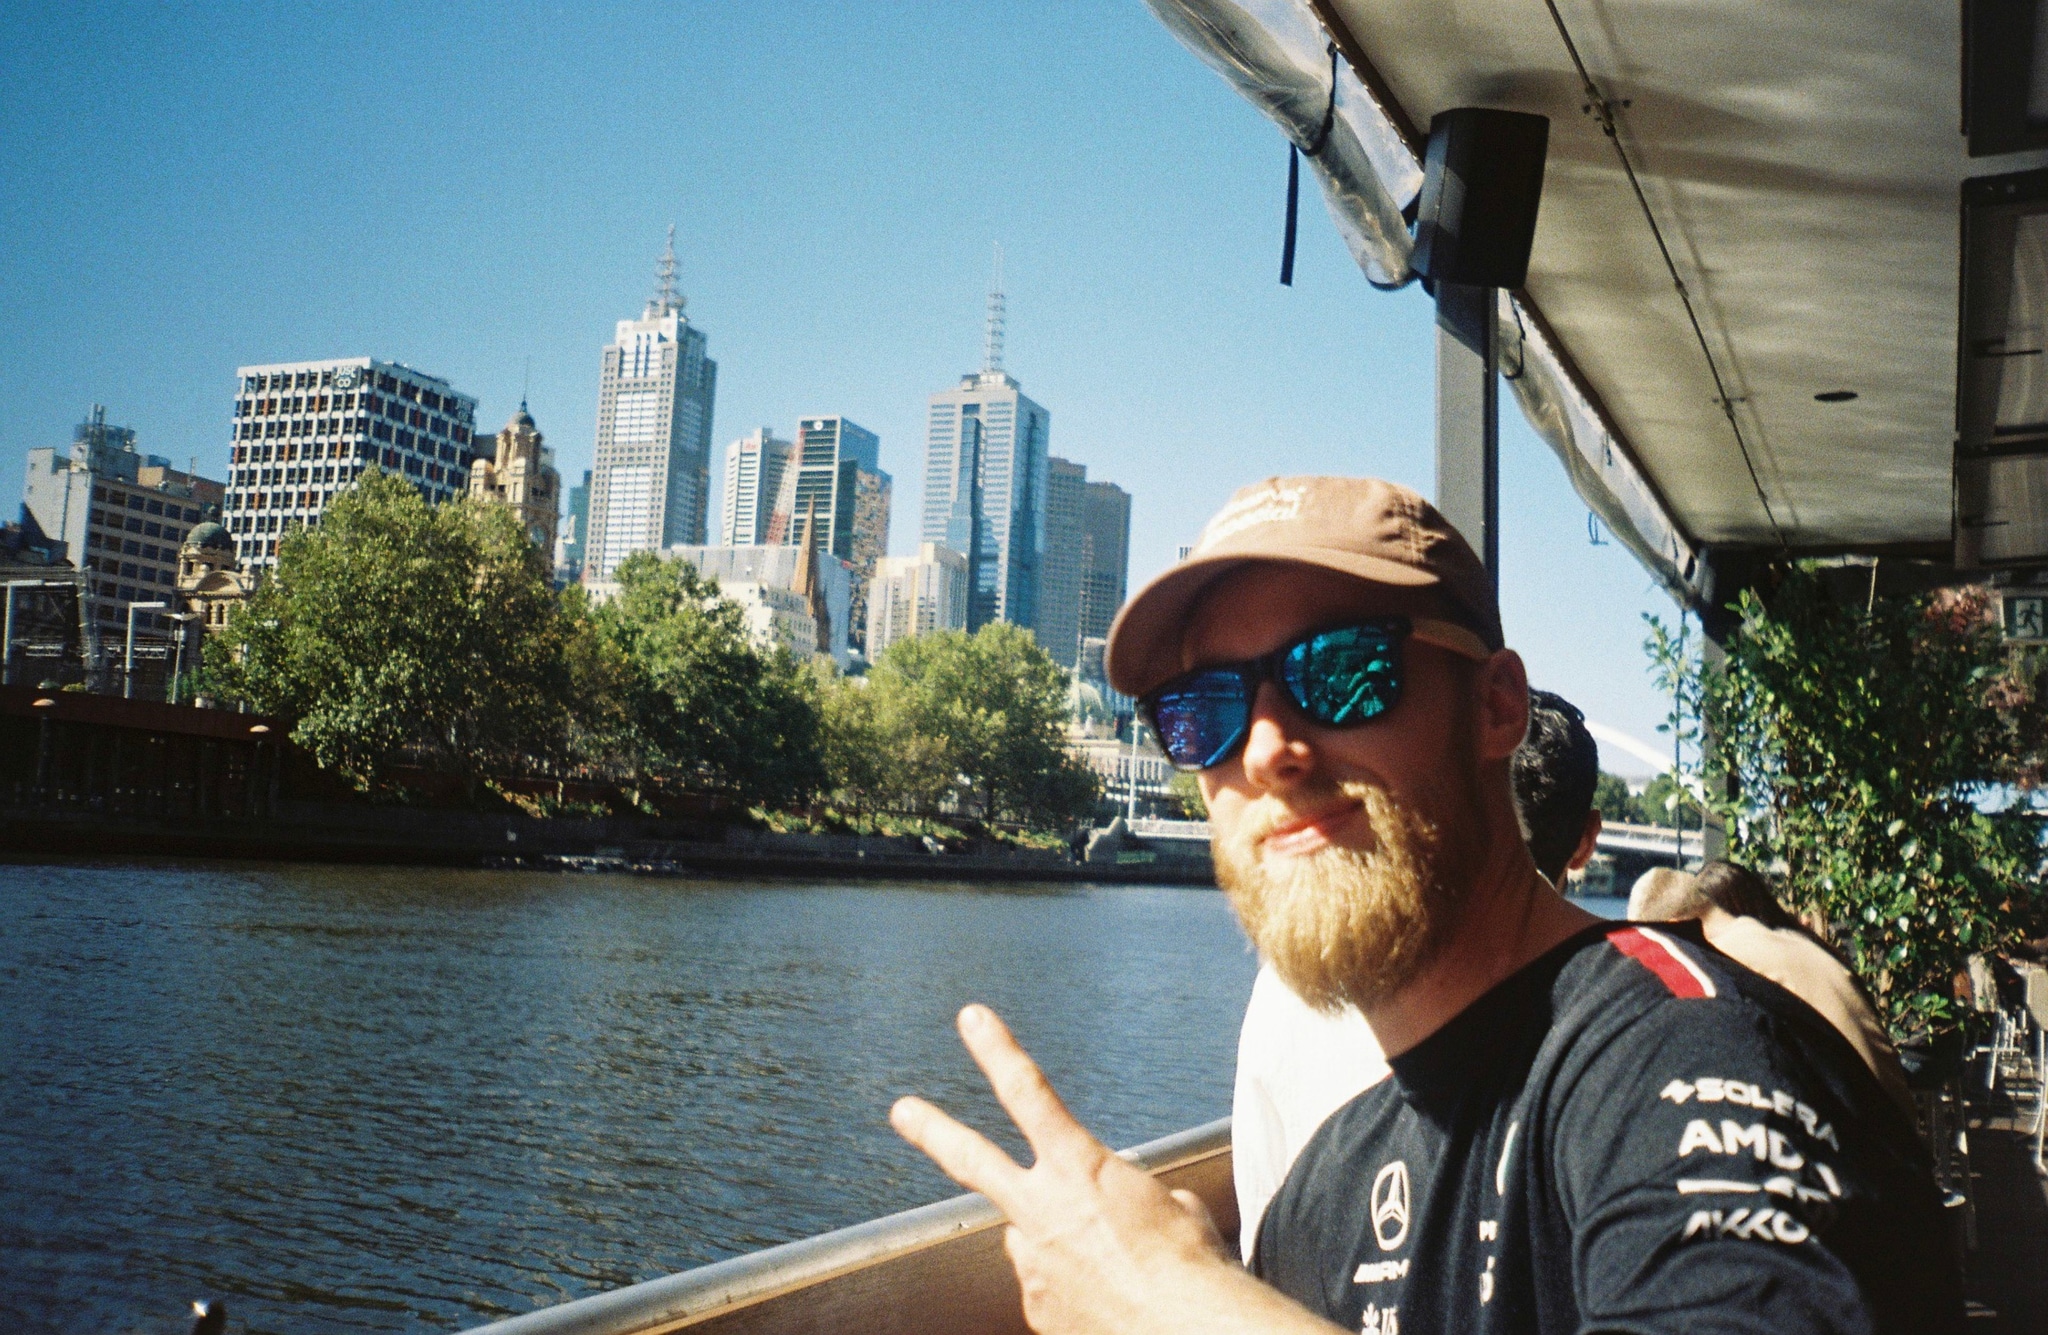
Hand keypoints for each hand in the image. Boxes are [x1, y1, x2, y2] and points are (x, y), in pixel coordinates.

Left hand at [891, 1004, 1339, 1334]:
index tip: (972, 1020)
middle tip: (904, 1110)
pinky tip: (1104, 1295)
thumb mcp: (1174, 1208)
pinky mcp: (1035, 1307)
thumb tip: (1138, 1206)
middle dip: (935, 1131)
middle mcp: (1043, 1211)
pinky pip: (1046, 1285)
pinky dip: (1069, 1286)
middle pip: (974, 1159)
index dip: (996, 1051)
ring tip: (1104, 1262)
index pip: (1029, 1093)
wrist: (1183, 1330)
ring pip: (1025, 1236)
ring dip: (1052, 1239)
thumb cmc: (1190, 1271)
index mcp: (1080, 1169)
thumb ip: (1139, 1194)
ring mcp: (1032, 1262)